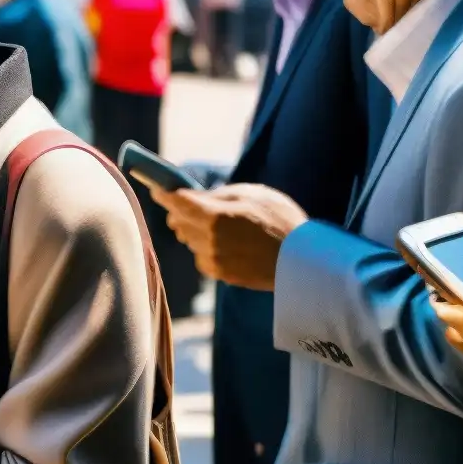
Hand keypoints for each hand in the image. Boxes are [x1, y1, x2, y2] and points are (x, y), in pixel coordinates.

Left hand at [152, 182, 308, 291]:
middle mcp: (207, 241)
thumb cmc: (281, 220)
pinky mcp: (221, 275)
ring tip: (221, 225)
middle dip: (180, 211)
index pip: (175, 202)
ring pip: (189, 240)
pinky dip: (207, 247)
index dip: (163, 193)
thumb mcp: (251, 194)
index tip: (158, 187)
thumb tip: (195, 198)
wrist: (304, 262)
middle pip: (177, 222)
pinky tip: (229, 243)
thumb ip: (217, 195)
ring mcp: (213, 260)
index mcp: (213, 216)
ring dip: (196, 230)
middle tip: (192, 204)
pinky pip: (202, 256)